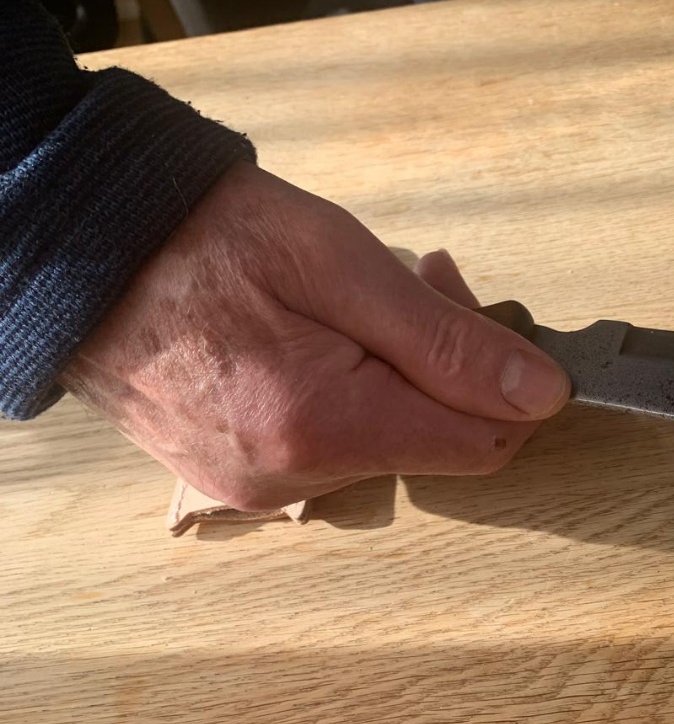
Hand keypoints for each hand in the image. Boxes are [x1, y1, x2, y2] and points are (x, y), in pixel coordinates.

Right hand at [61, 163, 569, 509]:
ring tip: (360, 291)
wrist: (78, 247)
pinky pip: (335, 442)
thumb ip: (446, 340)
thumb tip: (544, 394)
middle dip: (449, 361)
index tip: (478, 307)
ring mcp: (260, 487)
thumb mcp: (338, 263)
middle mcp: (293, 482)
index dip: (505, 381)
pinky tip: (324, 330)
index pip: (481, 445)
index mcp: (323, 429)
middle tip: (424, 271)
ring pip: (388, 438)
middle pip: (435, 439)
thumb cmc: (202, 235)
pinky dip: (353, 387)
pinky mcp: (240, 476)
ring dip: (402, 368)